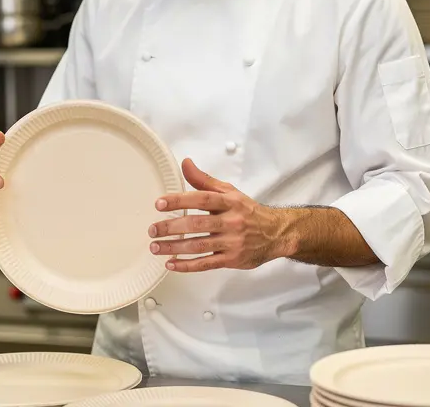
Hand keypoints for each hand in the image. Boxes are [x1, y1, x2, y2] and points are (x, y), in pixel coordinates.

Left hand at [149, 158, 290, 271]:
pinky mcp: (231, 260)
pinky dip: (187, 266)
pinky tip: (171, 264)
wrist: (276, 234)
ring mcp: (231, 242)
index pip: (202, 199)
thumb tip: (185, 163)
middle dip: (172, 227)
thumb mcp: (229, 192)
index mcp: (229, 202)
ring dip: (174, 247)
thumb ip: (204, 180)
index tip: (159, 204)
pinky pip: (206, 264)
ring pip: (199, 246)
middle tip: (152, 229)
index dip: (180, 200)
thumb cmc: (248, 211)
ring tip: (155, 247)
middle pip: (197, 224)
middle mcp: (231, 222)